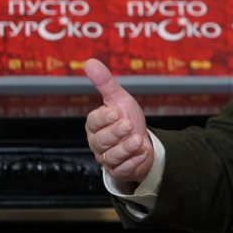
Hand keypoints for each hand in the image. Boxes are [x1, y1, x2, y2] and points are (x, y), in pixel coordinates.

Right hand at [84, 58, 153, 182]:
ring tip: (138, 140)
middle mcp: (98, 143)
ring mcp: (107, 158)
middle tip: (129, 126)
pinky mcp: (119, 171)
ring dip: (126, 149)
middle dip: (115, 133)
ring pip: (112, 157)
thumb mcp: (119, 99)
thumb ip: (105, 83)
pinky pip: (123, 170)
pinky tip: (143, 153)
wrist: (140, 142)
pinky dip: (134, 162)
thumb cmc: (125, 118)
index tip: (115, 112)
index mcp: (95, 125)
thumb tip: (89, 62)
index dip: (104, 118)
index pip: (93, 122)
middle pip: (101, 141)